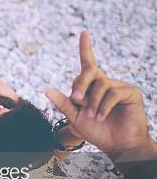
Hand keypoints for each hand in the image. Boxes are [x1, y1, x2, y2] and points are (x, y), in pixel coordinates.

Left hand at [45, 31, 151, 158]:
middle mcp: (106, 83)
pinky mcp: (131, 93)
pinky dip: (103, 106)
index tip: (84, 32)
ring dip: (93, 103)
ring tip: (92, 116)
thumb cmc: (97, 132)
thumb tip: (47, 89)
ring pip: (100, 84)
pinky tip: (102, 116)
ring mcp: (119, 86)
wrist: (116, 145)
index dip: (86, 48)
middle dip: (80, 84)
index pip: (88, 64)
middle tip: (76, 99)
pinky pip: (113, 92)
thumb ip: (63, 103)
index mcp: (92, 87)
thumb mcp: (74, 118)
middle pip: (89, 72)